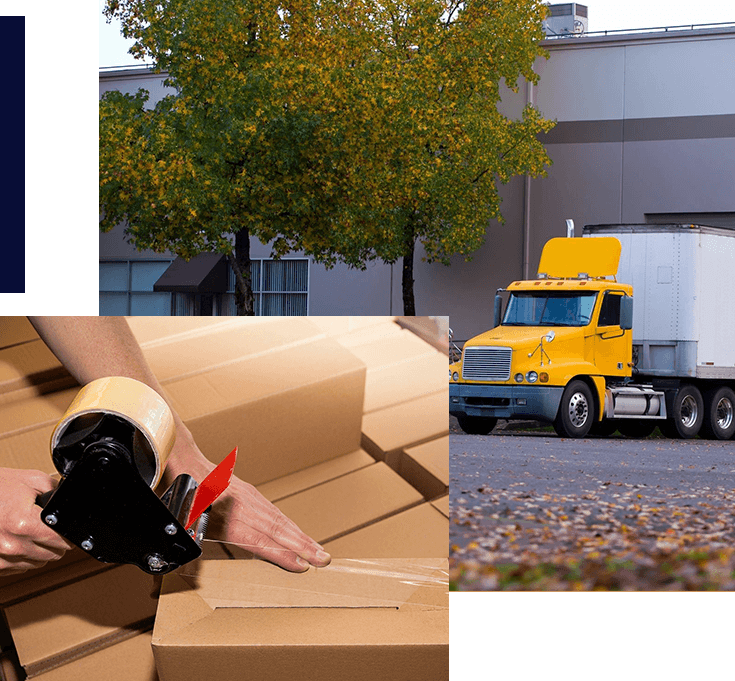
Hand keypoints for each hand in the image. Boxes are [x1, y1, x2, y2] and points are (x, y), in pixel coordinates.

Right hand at [0, 468, 73, 575]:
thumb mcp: (31, 480)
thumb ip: (55, 491)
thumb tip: (70, 501)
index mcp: (23, 523)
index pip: (61, 541)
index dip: (68, 535)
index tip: (68, 532)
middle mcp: (11, 544)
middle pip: (52, 554)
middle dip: (56, 542)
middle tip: (49, 529)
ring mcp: (0, 557)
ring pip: (36, 563)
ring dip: (40, 552)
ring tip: (33, 534)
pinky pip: (18, 568)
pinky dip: (23, 557)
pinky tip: (19, 542)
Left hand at [165, 431, 330, 572]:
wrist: (187, 463)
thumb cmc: (182, 497)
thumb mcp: (185, 525)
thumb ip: (199, 544)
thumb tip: (194, 566)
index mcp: (225, 516)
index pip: (259, 540)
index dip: (281, 554)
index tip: (302, 565)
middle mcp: (242, 506)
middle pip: (277, 529)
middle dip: (302, 546)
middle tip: (324, 559)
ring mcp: (249, 498)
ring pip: (280, 519)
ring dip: (302, 536)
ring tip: (319, 550)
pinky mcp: (252, 494)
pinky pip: (275, 512)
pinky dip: (291, 526)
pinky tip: (301, 535)